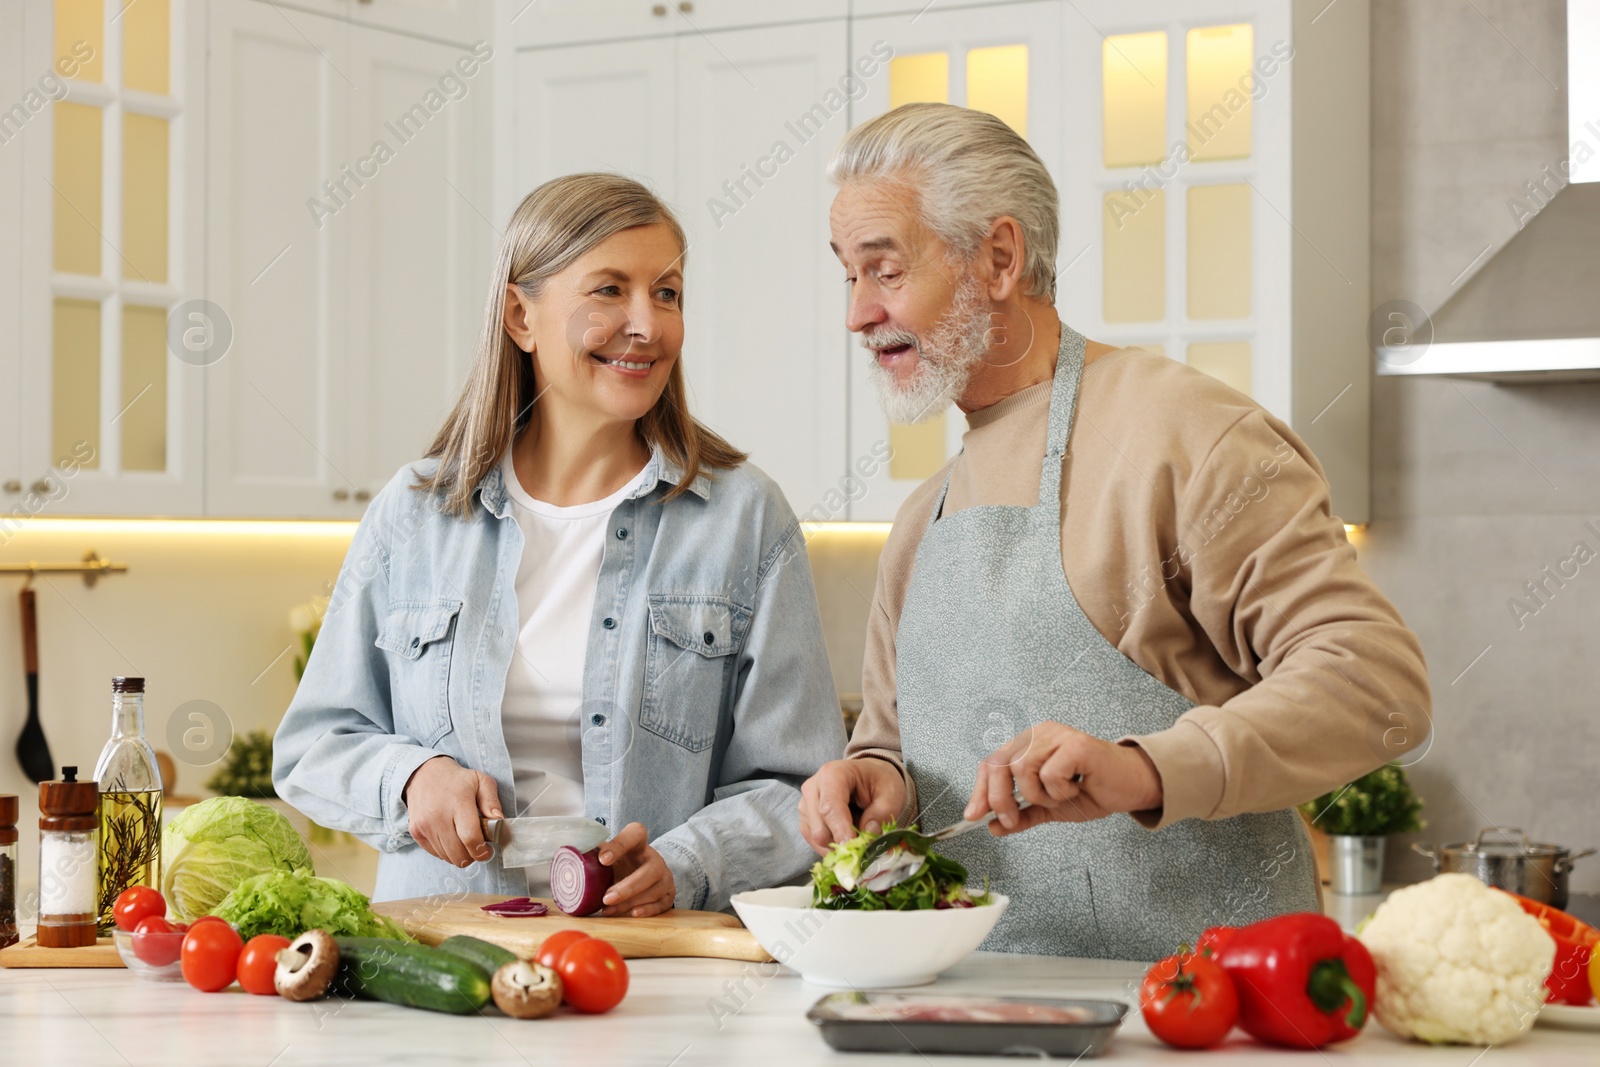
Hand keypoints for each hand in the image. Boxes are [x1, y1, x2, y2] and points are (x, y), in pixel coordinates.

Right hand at [402, 756, 501, 866]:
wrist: (424, 775)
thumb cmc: (457, 780)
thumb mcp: (481, 781)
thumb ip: (492, 802)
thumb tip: (499, 821)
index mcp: (458, 802)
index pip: (470, 837)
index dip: (481, 850)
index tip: (487, 850)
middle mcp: (438, 816)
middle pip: (458, 853)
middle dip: (472, 856)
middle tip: (478, 847)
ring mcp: (425, 826)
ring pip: (447, 857)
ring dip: (460, 855)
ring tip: (465, 840)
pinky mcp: (416, 832)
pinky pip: (435, 854)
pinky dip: (446, 852)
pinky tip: (452, 839)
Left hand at [597, 822, 674, 917]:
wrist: (637, 872)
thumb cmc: (618, 864)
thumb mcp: (607, 854)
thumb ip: (591, 852)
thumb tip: (568, 853)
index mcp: (638, 843)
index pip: (635, 834)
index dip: (620, 846)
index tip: (602, 859)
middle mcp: (655, 858)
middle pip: (651, 869)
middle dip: (629, 886)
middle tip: (606, 897)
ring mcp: (665, 876)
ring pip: (655, 889)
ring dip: (631, 901)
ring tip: (609, 909)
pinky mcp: (668, 893)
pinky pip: (663, 904)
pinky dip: (648, 910)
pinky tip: (631, 914)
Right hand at [799, 757, 907, 853]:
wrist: (869, 776)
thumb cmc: (879, 782)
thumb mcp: (891, 794)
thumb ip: (882, 814)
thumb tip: (868, 835)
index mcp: (833, 774)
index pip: (830, 807)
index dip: (841, 831)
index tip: (854, 848)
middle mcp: (813, 788)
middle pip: (820, 829)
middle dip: (843, 842)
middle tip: (865, 843)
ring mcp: (805, 805)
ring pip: (817, 839)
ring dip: (838, 845)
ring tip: (857, 833)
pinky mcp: (805, 820)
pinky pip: (815, 843)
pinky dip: (833, 846)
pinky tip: (847, 836)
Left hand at [963, 723, 1162, 835]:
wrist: (1132, 787)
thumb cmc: (1093, 790)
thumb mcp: (1050, 808)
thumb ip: (1022, 815)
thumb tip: (992, 827)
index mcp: (1029, 744)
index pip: (992, 762)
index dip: (980, 790)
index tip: (973, 817)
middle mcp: (1039, 734)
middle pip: (1000, 764)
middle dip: (1000, 798)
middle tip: (1011, 820)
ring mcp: (1058, 735)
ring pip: (1023, 769)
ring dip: (1039, 795)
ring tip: (1061, 796)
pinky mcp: (1076, 744)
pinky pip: (1050, 774)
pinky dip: (1060, 790)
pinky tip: (1077, 787)